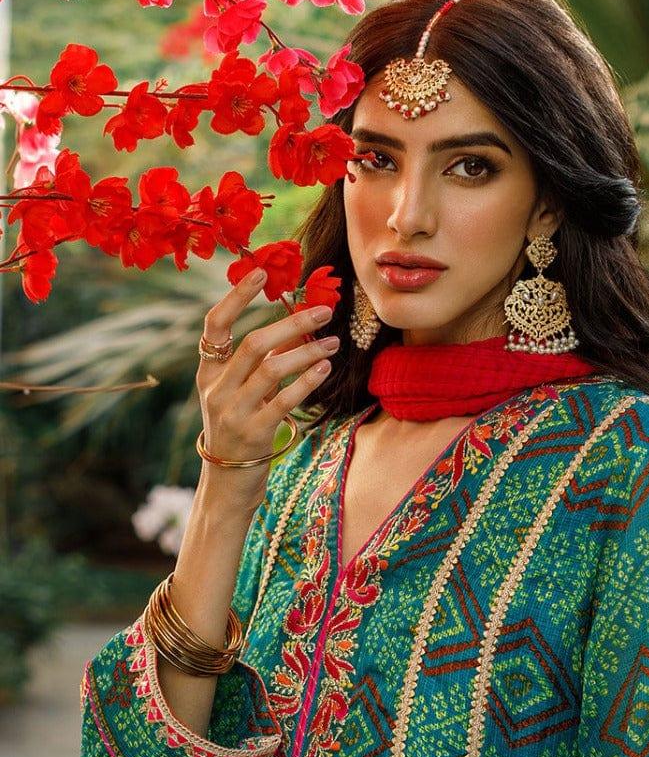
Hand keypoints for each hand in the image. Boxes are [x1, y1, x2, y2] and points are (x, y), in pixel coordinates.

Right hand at [196, 268, 338, 510]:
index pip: (215, 324)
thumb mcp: (235, 395)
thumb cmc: (237, 432)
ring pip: (272, 370)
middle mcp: (217, 389)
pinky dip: (307, 381)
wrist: (226, 484)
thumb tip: (291, 330)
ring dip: (306, 352)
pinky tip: (324, 368)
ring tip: (333, 343)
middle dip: (291, 323)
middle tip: (323, 312)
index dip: (236, 296)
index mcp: (208, 373)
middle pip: (254, 343)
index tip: (260, 272)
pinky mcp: (254, 433)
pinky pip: (284, 400)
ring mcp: (233, 412)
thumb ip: (255, 365)